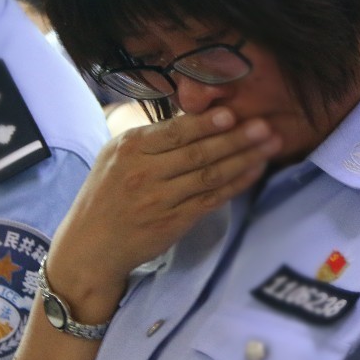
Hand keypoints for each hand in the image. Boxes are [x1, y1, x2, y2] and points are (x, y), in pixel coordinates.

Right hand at [47, 107, 280, 317]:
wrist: (89, 247)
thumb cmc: (106, 196)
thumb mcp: (115, 157)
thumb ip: (150, 139)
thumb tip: (193, 116)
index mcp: (129, 148)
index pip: (174, 131)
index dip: (205, 123)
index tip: (233, 113)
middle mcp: (144, 172)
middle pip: (197, 152)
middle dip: (235, 138)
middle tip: (265, 126)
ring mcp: (160, 199)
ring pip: (209, 175)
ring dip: (243, 159)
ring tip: (270, 145)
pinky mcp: (173, 222)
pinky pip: (211, 200)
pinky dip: (235, 185)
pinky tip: (254, 171)